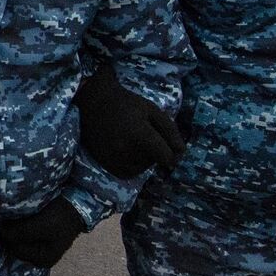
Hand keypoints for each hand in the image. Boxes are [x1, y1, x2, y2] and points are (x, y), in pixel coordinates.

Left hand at [0, 199, 86, 268]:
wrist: (78, 205)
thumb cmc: (60, 217)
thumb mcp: (41, 225)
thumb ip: (20, 232)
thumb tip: (1, 232)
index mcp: (42, 260)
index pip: (15, 249)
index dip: (10, 235)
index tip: (7, 220)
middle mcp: (41, 258)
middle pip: (16, 246)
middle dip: (13, 233)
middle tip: (10, 217)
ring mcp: (41, 249)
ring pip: (20, 239)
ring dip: (16, 229)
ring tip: (16, 216)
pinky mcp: (41, 238)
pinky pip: (25, 235)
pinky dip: (22, 227)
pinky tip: (22, 217)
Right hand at [74, 64, 184, 179]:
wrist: (94, 103)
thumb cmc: (127, 104)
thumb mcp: (153, 111)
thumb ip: (170, 131)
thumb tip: (181, 154)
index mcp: (139, 133)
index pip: (165, 156)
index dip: (172, 153)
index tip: (171, 147)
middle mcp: (124, 149)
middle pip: (153, 161)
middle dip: (154, 150)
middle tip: (143, 133)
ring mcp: (113, 158)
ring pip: (142, 168)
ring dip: (144, 158)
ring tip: (134, 140)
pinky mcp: (106, 164)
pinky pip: (129, 172)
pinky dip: (133, 164)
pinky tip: (127, 149)